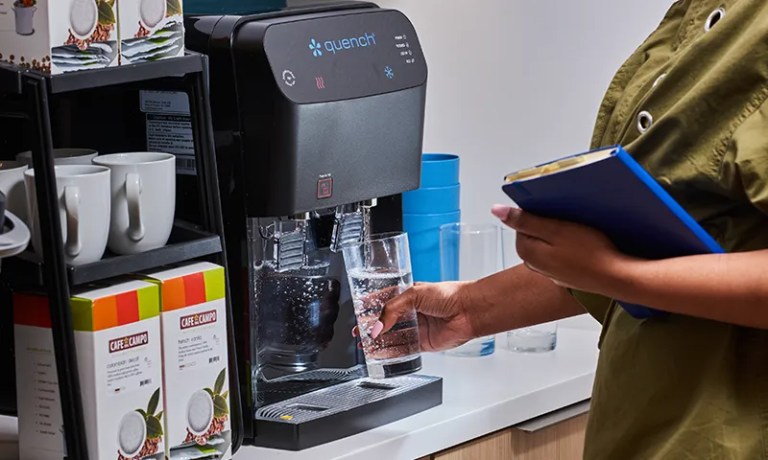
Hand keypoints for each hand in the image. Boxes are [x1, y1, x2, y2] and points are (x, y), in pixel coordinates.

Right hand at [354, 282, 476, 351]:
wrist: (468, 310)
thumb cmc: (448, 295)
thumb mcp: (414, 295)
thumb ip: (392, 310)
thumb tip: (377, 326)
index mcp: (408, 296)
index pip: (384, 301)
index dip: (370, 307)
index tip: (358, 313)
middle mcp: (412, 312)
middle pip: (386, 321)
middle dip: (371, 327)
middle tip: (359, 332)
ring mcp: (417, 328)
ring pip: (393, 337)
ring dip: (379, 341)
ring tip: (365, 345)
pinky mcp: (423, 342)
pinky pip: (404, 349)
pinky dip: (391, 352)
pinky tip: (380, 353)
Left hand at [491, 204, 637, 293]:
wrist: (618, 277)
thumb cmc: (590, 252)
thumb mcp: (555, 229)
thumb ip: (524, 220)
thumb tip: (496, 210)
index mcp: (527, 252)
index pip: (522, 224)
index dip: (539, 213)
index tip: (555, 210)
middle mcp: (535, 266)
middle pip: (535, 235)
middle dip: (550, 224)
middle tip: (569, 219)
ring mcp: (552, 273)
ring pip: (550, 246)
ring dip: (561, 236)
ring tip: (580, 230)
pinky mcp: (568, 276)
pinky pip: (563, 256)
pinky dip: (571, 249)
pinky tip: (586, 245)